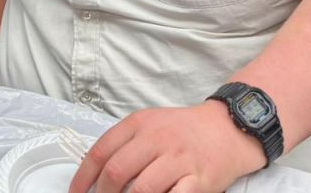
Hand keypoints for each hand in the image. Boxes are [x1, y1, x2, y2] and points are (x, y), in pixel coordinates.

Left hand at [70, 102, 265, 192]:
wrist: (227, 129)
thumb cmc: (182, 131)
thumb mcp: (149, 125)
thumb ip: (124, 144)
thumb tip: (95, 176)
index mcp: (139, 123)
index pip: (101, 152)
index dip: (83, 178)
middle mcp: (157, 138)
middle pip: (117, 172)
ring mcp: (178, 159)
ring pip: (142, 189)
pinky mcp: (198, 179)